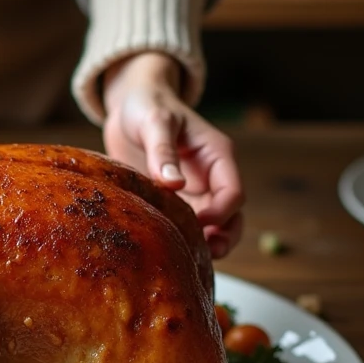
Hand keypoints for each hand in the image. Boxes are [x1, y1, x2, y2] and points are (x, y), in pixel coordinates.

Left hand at [101, 52, 243, 258]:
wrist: (130, 104)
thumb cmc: (147, 104)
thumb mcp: (155, 121)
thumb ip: (163, 151)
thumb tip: (174, 184)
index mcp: (217, 156)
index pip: (233, 192)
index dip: (221, 212)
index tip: (197, 222)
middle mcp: (211, 177)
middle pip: (231, 216)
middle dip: (223, 236)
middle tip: (206, 254)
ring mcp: (195, 191)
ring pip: (214, 226)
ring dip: (208, 243)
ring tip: (192, 258)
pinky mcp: (175, 200)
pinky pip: (187, 225)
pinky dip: (184, 238)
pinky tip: (170, 250)